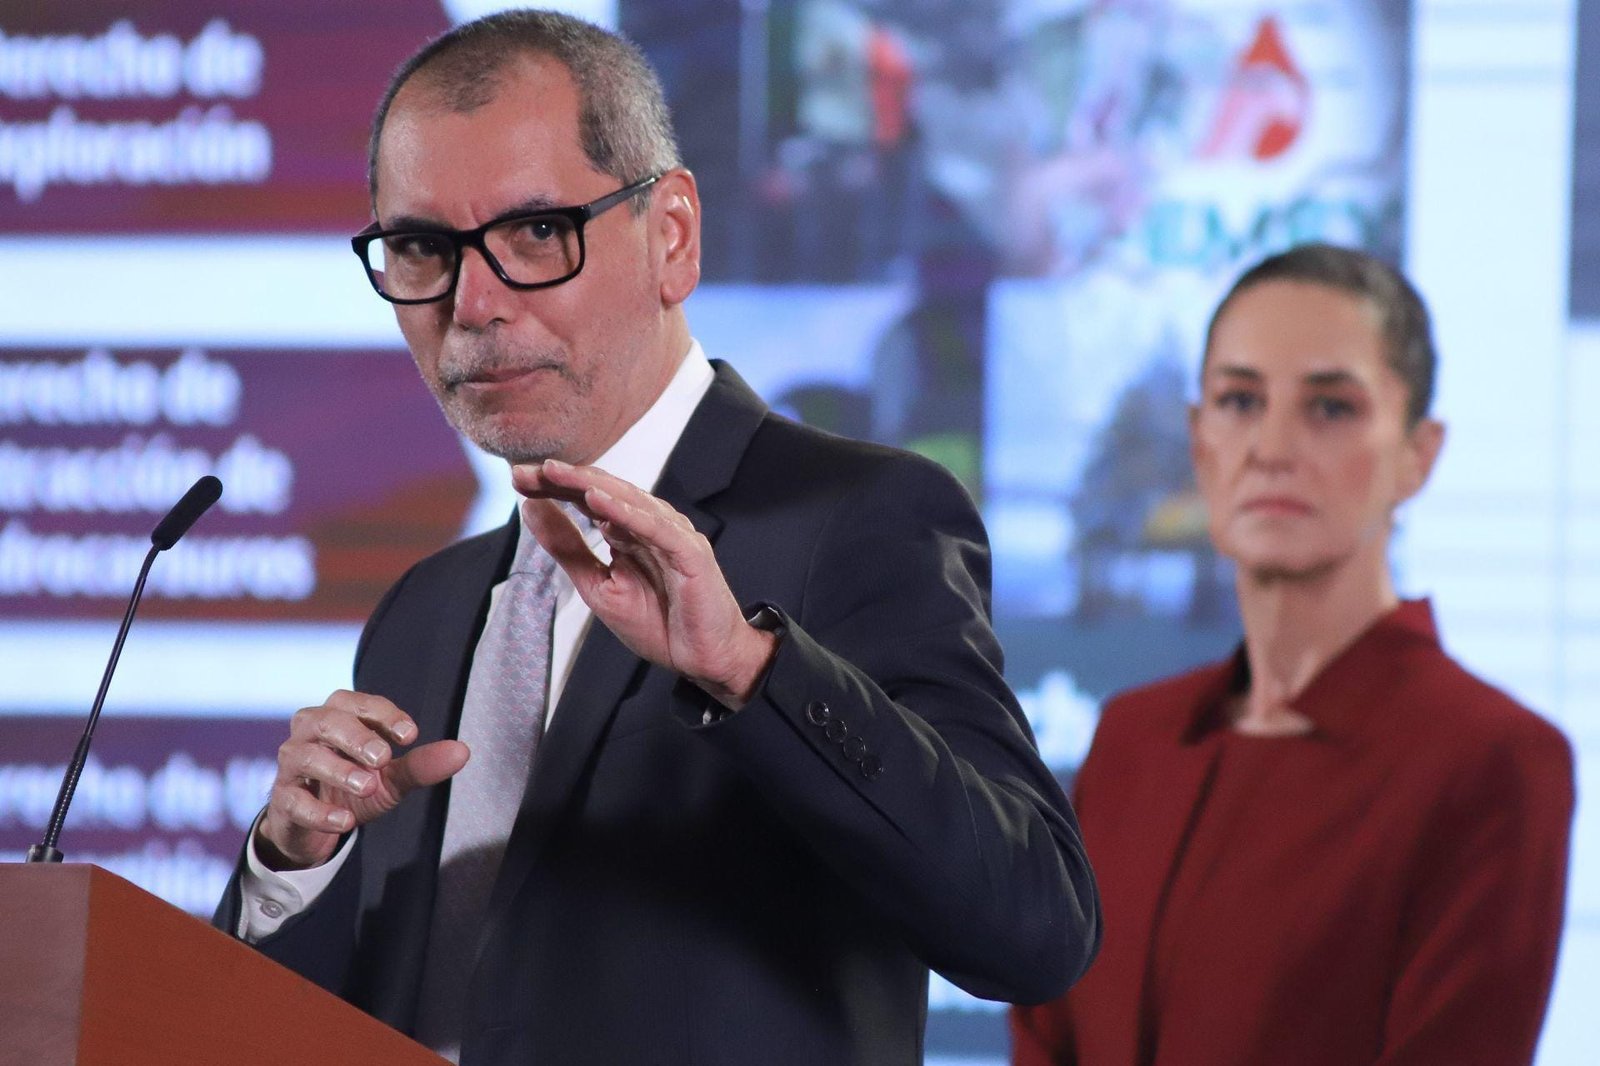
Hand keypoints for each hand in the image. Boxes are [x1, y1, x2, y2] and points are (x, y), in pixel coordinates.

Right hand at [257, 689, 468, 869]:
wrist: (317, 825)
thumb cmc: (355, 786)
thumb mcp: (391, 776)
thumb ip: (422, 763)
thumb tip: (463, 751)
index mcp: (337, 716)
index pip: (356, 703)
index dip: (383, 715)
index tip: (410, 735)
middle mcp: (309, 733)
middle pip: (325, 721)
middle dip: (355, 736)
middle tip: (383, 757)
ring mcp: (291, 766)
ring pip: (304, 756)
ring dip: (337, 770)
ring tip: (367, 785)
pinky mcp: (282, 800)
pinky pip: (293, 800)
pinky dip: (318, 811)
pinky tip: (345, 821)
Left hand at [512, 459, 777, 708]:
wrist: (705, 660)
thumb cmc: (659, 623)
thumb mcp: (598, 586)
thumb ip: (567, 548)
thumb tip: (529, 509)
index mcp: (627, 531)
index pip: (585, 499)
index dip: (552, 487)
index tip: (516, 479)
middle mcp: (650, 524)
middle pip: (602, 491)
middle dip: (562, 479)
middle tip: (523, 470)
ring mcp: (672, 534)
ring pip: (627, 501)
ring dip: (589, 485)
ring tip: (554, 472)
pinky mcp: (690, 552)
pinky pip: (656, 528)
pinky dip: (628, 513)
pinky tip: (598, 500)